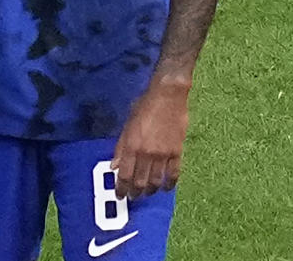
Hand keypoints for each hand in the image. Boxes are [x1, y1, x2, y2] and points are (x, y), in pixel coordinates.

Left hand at [112, 78, 189, 199]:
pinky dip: (169, 184)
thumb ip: (121, 147)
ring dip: (150, 190)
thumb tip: (114, 166)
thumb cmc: (144, 105)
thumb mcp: (127, 124)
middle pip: (140, 181)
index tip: (120, 194)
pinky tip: (165, 187)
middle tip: (132, 197)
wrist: (168, 96)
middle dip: (135, 192)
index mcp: (132, 145)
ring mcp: (163, 154)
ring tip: (146, 193)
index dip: (121, 187)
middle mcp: (147, 153)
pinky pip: (174, 175)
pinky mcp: (177, 153)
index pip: (125, 174)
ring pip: (156, 181)